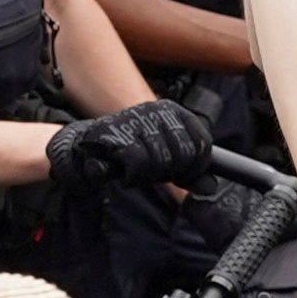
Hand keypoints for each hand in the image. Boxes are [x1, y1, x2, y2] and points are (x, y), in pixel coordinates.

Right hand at [41, 94, 212, 190]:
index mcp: (174, 112)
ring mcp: (137, 121)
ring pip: (163, 160)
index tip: (181, 175)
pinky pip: (139, 164)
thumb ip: (189, 172)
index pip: (202, 142)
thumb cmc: (129, 152)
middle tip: (152, 171)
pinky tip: (125, 173)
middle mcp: (157, 110)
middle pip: (184, 154)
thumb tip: (210, 187)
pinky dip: (133, 176)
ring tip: (137, 170)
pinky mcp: (118, 135)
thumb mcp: (165, 160)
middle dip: (171, 172)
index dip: (195, 166)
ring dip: (149, 175)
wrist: (87, 148)